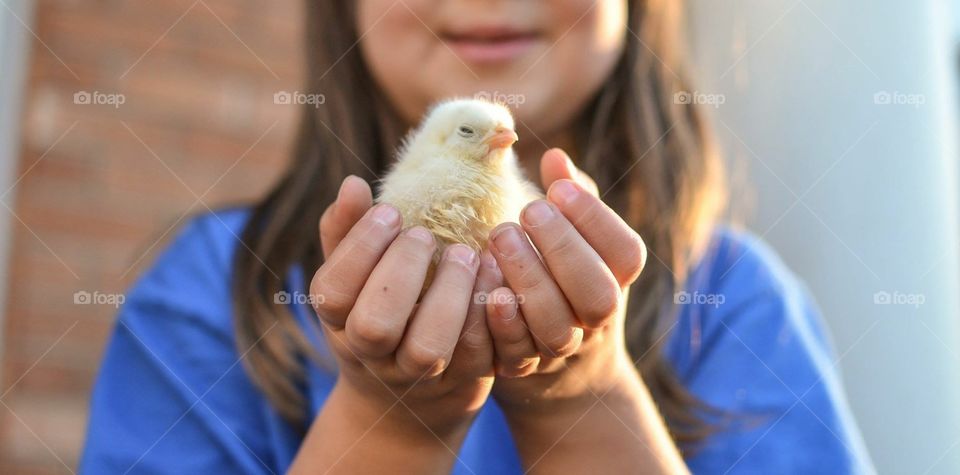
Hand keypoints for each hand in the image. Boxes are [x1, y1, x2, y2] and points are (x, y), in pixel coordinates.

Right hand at [309, 176, 501, 440]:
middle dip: (402, 273)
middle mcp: (374, 354)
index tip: (391, 211)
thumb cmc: (380, 312)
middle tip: (425, 235)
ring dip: (448, 296)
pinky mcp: (463, 381)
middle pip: (375, 326)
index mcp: (340, 320)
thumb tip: (352, 184)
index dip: (360, 249)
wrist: (412, 397)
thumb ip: (348, 232)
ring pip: (428, 349)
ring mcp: (418, 375)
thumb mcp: (356, 279)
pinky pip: (476, 355)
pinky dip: (487, 314)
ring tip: (466, 254)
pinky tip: (494, 274)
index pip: (332, 292)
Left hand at [485, 148, 647, 415]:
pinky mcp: (523, 369)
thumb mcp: (576, 240)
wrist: (558, 370)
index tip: (559, 188)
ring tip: (500, 236)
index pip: (625, 253)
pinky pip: (516, 354)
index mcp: (615, 280)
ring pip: (556, 328)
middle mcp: (596, 320)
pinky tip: (488, 291)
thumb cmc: (562, 280)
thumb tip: (555, 157)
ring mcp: (561, 349)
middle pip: (597, 294)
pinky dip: (503, 324)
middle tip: (528, 210)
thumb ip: (569, 200)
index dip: (596, 220)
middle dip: (563, 248)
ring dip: (529, 280)